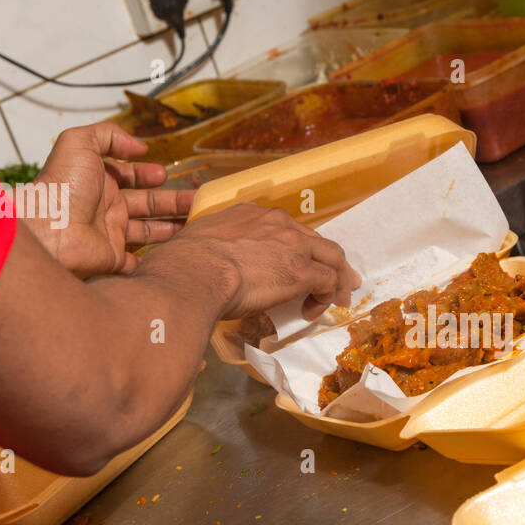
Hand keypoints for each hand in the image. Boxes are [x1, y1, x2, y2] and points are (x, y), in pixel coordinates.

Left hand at [28, 123, 193, 277]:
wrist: (49, 229)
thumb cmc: (62, 185)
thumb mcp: (80, 142)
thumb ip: (109, 135)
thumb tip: (139, 147)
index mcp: (100, 180)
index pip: (129, 176)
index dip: (147, 174)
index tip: (165, 175)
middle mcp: (106, 206)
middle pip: (146, 204)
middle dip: (171, 201)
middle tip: (196, 201)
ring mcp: (110, 234)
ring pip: (148, 232)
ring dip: (171, 227)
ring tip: (196, 223)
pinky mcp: (112, 258)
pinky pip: (137, 262)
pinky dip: (155, 260)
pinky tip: (175, 254)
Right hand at [163, 202, 360, 319]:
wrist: (193, 273)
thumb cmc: (185, 265)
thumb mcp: (202, 243)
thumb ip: (216, 249)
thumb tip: (211, 267)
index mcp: (250, 214)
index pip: (285, 229)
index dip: (295, 247)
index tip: (296, 261)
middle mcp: (276, 222)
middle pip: (315, 239)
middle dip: (329, 260)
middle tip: (338, 278)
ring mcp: (292, 245)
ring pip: (331, 257)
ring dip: (337, 279)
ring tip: (339, 298)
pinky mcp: (302, 271)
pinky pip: (328, 281)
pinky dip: (328, 296)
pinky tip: (315, 310)